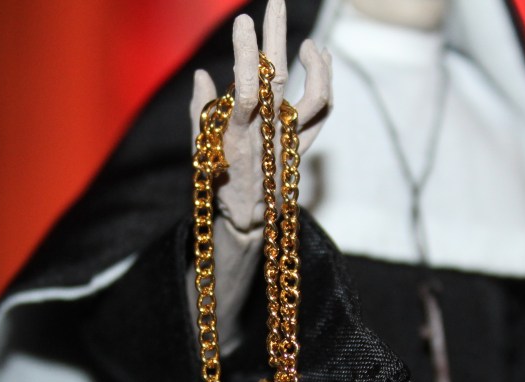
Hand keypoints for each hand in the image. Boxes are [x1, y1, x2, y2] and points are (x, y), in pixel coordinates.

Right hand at [189, 0, 332, 233]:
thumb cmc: (219, 180)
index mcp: (236, 135)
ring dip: (315, 66)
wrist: (249, 218)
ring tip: (309, 40)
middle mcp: (267, 136)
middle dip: (276, 38)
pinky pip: (321, 113)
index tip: (244, 23)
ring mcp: (290, 141)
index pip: (247, 92)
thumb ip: (202, 112)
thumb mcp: (201, 150)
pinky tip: (320, 57)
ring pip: (314, 101)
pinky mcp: (303, 146)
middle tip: (275, 3)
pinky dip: (324, 82)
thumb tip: (202, 76)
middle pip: (278, 82)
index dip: (247, 57)